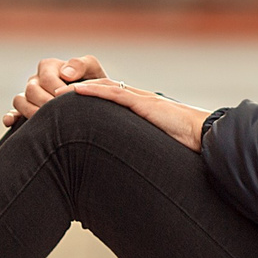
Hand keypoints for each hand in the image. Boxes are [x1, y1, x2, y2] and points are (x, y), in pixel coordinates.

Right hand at [5, 54, 107, 125]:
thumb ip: (82, 64)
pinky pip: (12, 113)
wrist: (95, 103)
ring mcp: (28, 96)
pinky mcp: (25, 111)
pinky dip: (10, 117)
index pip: (47, 77)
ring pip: (19, 101)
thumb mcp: (93, 70)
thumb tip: (65, 73)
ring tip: (48, 122)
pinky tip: (11, 122)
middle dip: (47, 103)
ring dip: (31, 111)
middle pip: (32, 90)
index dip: (57, 90)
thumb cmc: (95, 85)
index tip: (70, 100)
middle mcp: (36, 80)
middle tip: (62, 114)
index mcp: (49, 66)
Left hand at [66, 78, 209, 150]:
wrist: (204, 136)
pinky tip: (76, 91)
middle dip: (77, 91)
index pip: (110, 99)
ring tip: (55, 93)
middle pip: (102, 89)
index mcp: (140, 109)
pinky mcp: (144, 104)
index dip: (88, 99)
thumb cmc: (184, 145)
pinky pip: (115, 94)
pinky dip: (94, 91)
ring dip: (78, 89)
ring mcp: (141, 100)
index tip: (66, 105)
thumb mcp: (154, 146)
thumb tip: (126, 169)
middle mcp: (139, 100)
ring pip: (104, 88)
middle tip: (53, 96)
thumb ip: (138, 150)